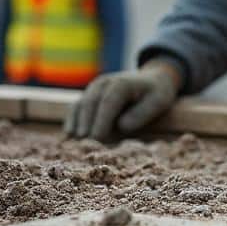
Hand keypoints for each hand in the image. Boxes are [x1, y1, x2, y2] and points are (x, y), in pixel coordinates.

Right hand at [64, 60, 180, 140]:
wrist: (152, 79)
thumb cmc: (156, 94)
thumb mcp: (158, 102)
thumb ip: (141, 114)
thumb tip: (121, 125)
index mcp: (122, 83)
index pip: (108, 103)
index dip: (101, 121)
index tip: (97, 139)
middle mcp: (104, 83)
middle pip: (90, 104)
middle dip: (87, 125)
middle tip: (84, 146)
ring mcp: (94, 88)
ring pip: (80, 105)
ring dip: (76, 124)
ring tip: (73, 143)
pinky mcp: (89, 95)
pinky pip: (76, 107)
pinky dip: (72, 120)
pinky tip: (68, 136)